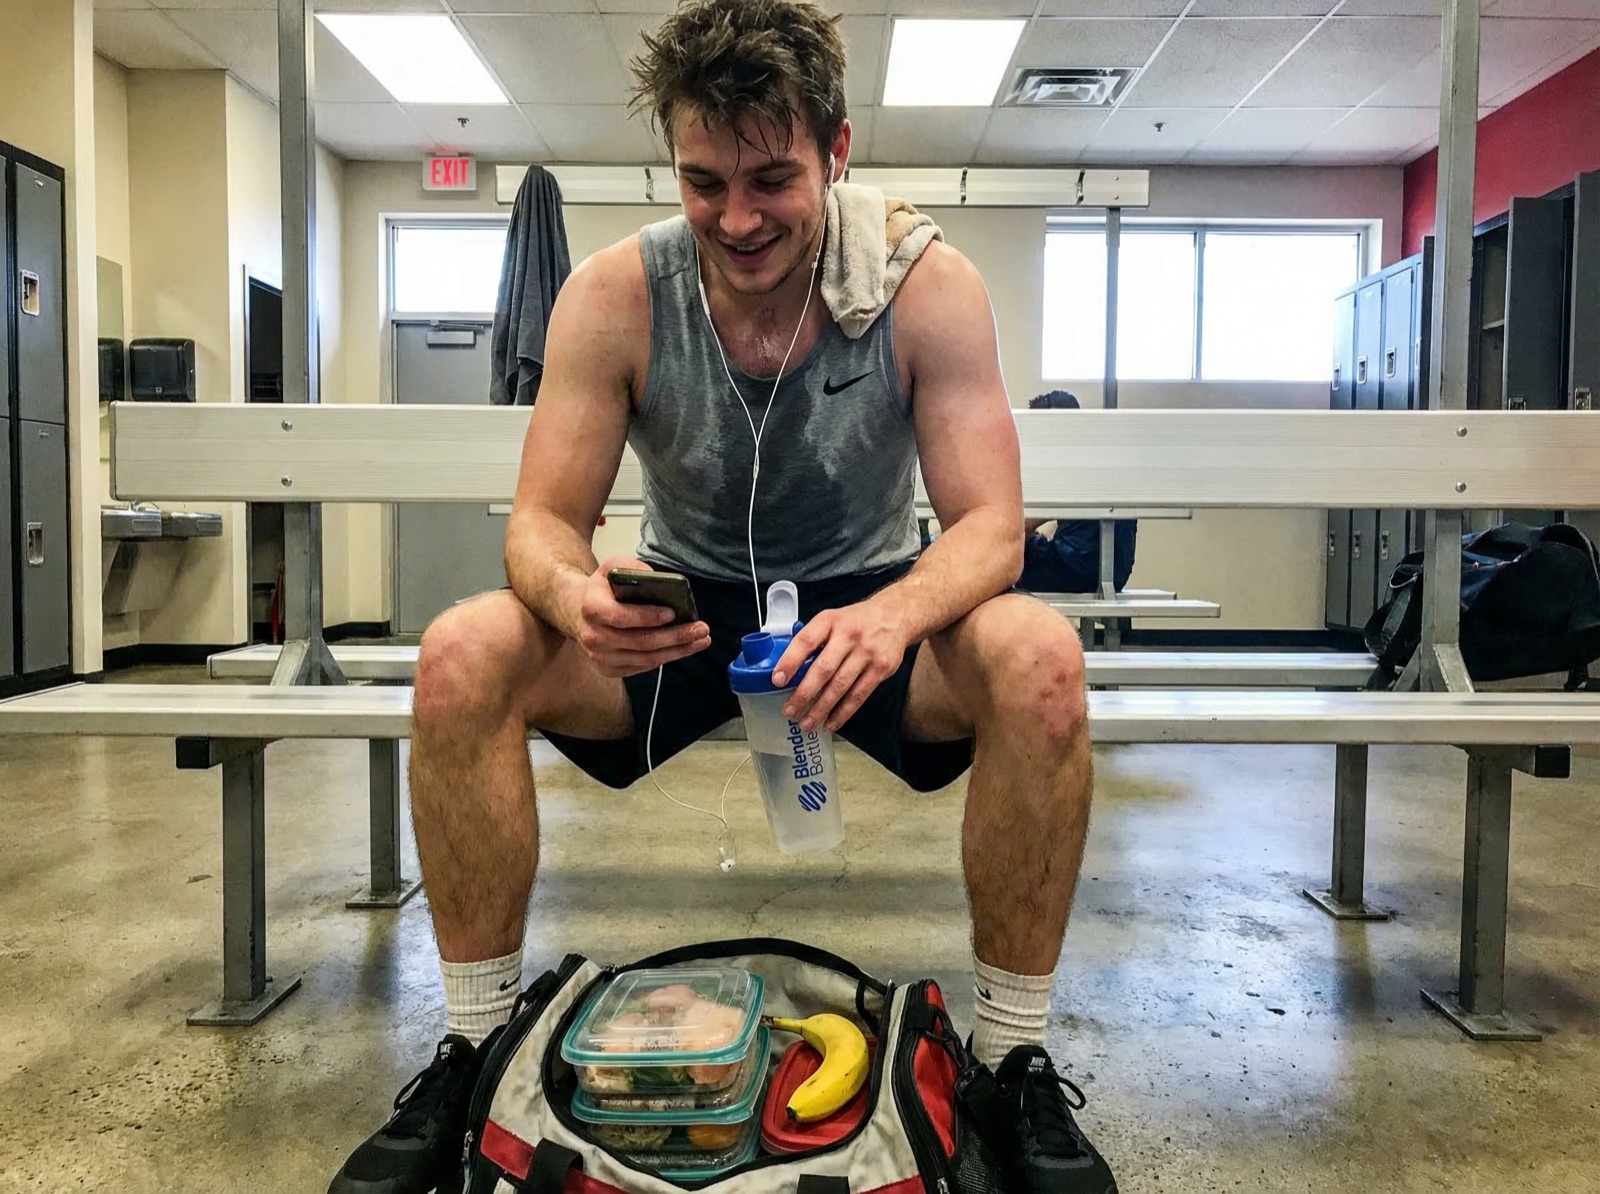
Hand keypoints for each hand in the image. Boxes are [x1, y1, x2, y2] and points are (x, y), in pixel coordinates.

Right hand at [574, 556, 710, 677]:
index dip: (647, 616)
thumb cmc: (603, 589)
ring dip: (677, 651)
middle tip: (700, 629)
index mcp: (592, 608)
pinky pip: (642, 667)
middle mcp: (593, 636)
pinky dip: (665, 658)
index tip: (672, 612)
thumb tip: (658, 580)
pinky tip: (683, 648)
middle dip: (675, 636)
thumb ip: (632, 568)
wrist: (579, 611)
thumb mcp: (611, 567)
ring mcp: (600, 657)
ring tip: (700, 640)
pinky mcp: (608, 669)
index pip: (621, 616)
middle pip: (640, 642)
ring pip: (646, 659)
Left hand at [772, 601, 908, 732]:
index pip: (806, 641)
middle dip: (803, 694)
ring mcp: (867, 652)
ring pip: (840, 686)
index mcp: (830, 621)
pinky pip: (859, 695)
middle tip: (789, 711)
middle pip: (823, 669)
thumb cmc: (856, 621)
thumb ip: (813, 640)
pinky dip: (843, 712)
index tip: (777, 680)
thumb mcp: (832, 619)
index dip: (790, 661)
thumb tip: (788, 668)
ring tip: (806, 723)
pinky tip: (831, 722)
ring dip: (821, 709)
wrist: (896, 615)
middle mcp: (848, 636)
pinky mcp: (881, 668)